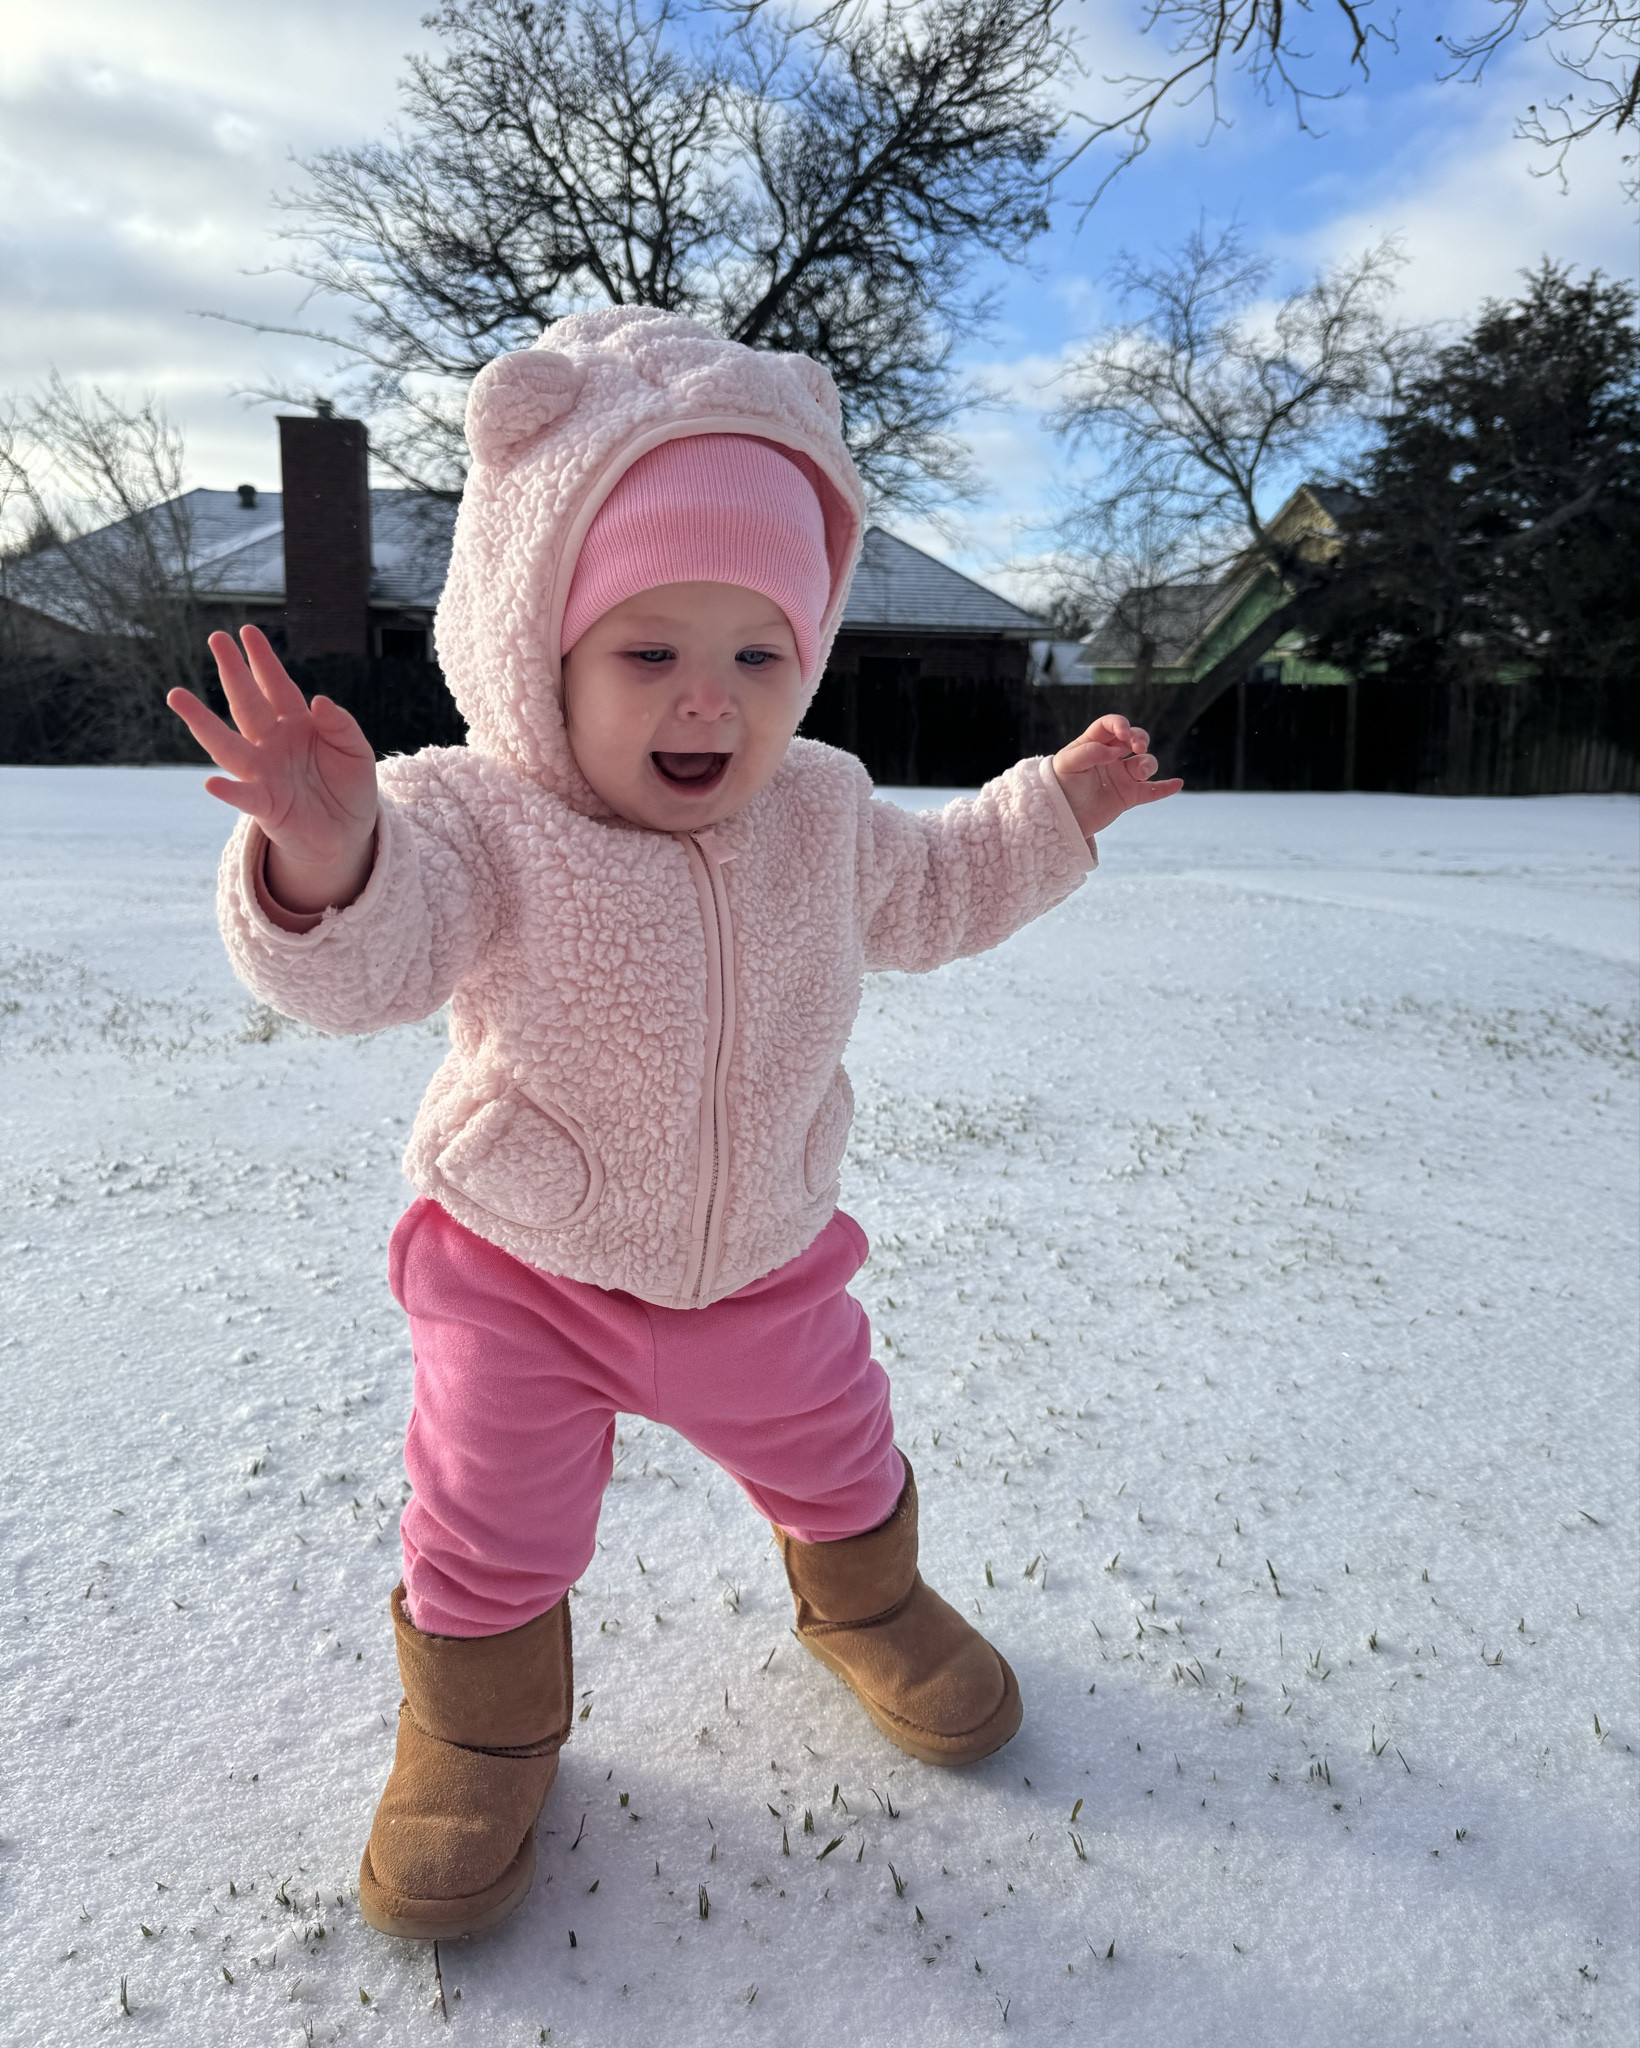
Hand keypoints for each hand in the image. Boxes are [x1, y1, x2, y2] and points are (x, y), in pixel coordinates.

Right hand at [168, 626, 379, 913]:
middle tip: (216, 638)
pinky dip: (229, 792)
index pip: (277, 686)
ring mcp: (264, 773)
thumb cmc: (349, 786)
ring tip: (178, 696)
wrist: (349, 832)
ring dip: (203, 722)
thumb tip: (319, 701)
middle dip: (233, 672)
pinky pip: (245, 797)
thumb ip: (342, 725)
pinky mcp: (266, 807)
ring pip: (228, 745)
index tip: (248, 631)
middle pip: (247, 704)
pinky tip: (212, 783)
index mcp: (296, 724)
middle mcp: (272, 744)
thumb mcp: (356, 751)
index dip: (263, 660)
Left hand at [1052, 715, 1182, 839]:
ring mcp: (1121, 776)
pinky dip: (1165, 788)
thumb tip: (1113, 750)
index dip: (1119, 725)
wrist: (1059, 817)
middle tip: (1138, 747)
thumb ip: (1088, 752)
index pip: (1110, 725)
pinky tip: (1177, 784)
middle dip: (1140, 738)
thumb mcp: (1067, 765)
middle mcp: (1110, 757)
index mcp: (1093, 744)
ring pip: (1145, 763)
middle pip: (1134, 739)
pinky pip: (1151, 791)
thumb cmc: (1058, 787)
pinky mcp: (1128, 796)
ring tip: (1140, 773)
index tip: (1123, 733)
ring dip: (1148, 764)